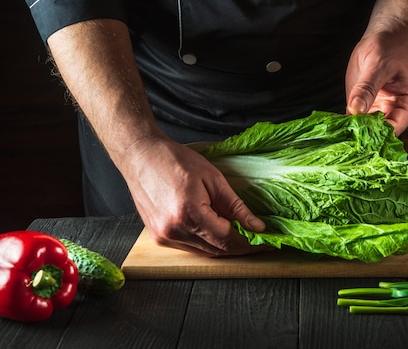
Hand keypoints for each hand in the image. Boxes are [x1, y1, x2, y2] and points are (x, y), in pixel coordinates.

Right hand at [119, 136, 267, 255]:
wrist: (141, 156)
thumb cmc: (174, 160)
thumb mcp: (213, 178)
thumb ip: (236, 206)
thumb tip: (257, 226)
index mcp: (189, 213)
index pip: (227, 239)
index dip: (249, 243)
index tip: (266, 243)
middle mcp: (174, 230)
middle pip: (217, 249)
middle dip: (240, 247)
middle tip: (259, 242)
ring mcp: (164, 236)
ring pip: (204, 251)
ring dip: (223, 246)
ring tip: (241, 235)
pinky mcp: (159, 237)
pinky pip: (190, 247)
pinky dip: (206, 242)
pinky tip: (216, 231)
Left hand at [345, 29, 407, 135]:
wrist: (384, 38)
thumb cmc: (388, 48)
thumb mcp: (377, 65)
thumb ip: (367, 88)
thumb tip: (356, 109)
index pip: (393, 130)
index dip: (375, 137)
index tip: (356, 138)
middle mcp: (395, 113)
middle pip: (379, 135)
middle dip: (362, 139)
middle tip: (342, 142)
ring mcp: (378, 113)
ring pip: (365, 132)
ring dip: (351, 134)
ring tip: (336, 138)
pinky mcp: (364, 109)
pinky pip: (354, 122)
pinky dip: (345, 126)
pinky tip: (333, 130)